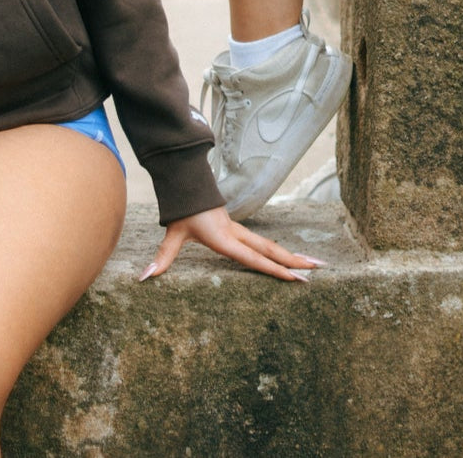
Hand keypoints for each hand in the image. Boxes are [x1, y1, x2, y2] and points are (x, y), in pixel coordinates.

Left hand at [138, 206, 323, 282]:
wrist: (187, 185)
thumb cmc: (182, 211)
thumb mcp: (173, 233)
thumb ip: (163, 257)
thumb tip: (145, 277)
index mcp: (225, 239)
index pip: (254, 258)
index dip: (275, 269)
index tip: (296, 278)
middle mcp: (237, 236)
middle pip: (270, 250)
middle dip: (294, 262)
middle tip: (318, 271)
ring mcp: (240, 232)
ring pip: (271, 246)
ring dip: (293, 255)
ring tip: (317, 265)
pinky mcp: (238, 231)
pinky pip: (264, 243)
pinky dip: (280, 252)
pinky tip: (292, 258)